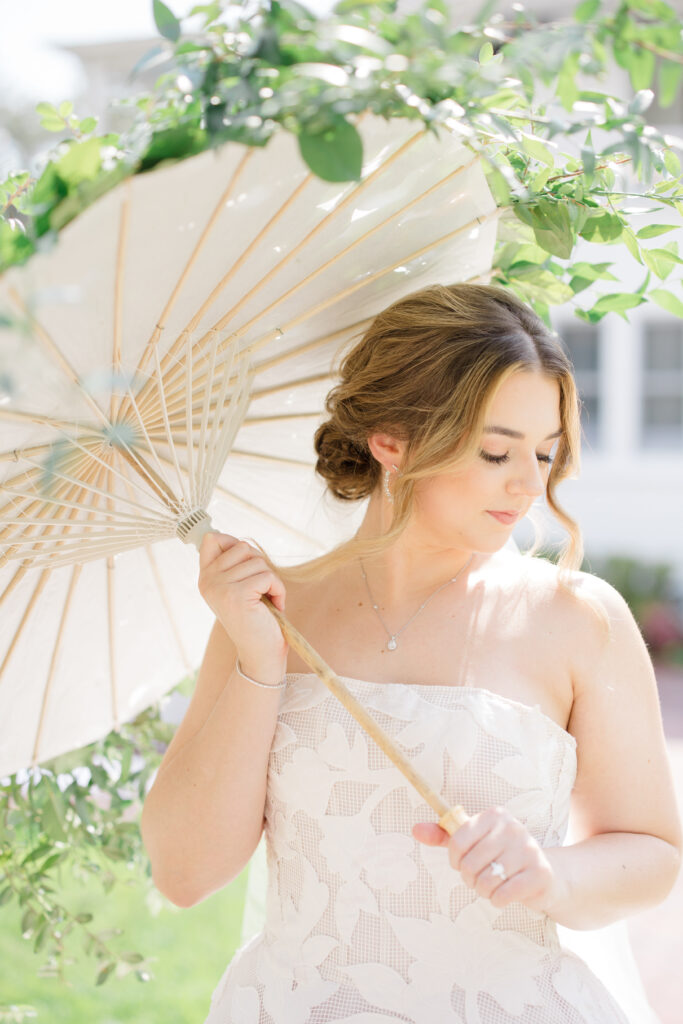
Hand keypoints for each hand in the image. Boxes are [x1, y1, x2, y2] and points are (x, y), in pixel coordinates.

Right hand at [198, 532, 287, 675]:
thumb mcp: (239, 586)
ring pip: (258, 561)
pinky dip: (278, 590)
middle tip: (261, 590)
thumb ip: (234, 563)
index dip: (234, 543)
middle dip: (260, 566)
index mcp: (205, 578)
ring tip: (266, 601)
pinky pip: (268, 576)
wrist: (260, 654)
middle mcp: (207, 581)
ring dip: (271, 581)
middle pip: (243, 547)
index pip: (212, 539)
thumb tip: (231, 537)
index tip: (246, 563)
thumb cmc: (256, 618)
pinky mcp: (237, 595)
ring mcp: (220, 588)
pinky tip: (274, 606)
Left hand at [413, 806, 568, 913]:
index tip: (463, 863)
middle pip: (470, 864)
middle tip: (481, 878)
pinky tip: (506, 894)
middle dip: (470, 878)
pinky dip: (499, 900)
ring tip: (493, 885)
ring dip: (484, 891)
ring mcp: (529, 849)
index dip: (455, 860)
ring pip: (486, 881)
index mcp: (495, 815)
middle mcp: (513, 827)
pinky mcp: (540, 873)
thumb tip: (414, 829)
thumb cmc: (502, 857)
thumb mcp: (474, 843)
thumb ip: (444, 836)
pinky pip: (503, 895)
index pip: (457, 840)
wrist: (547, 875)